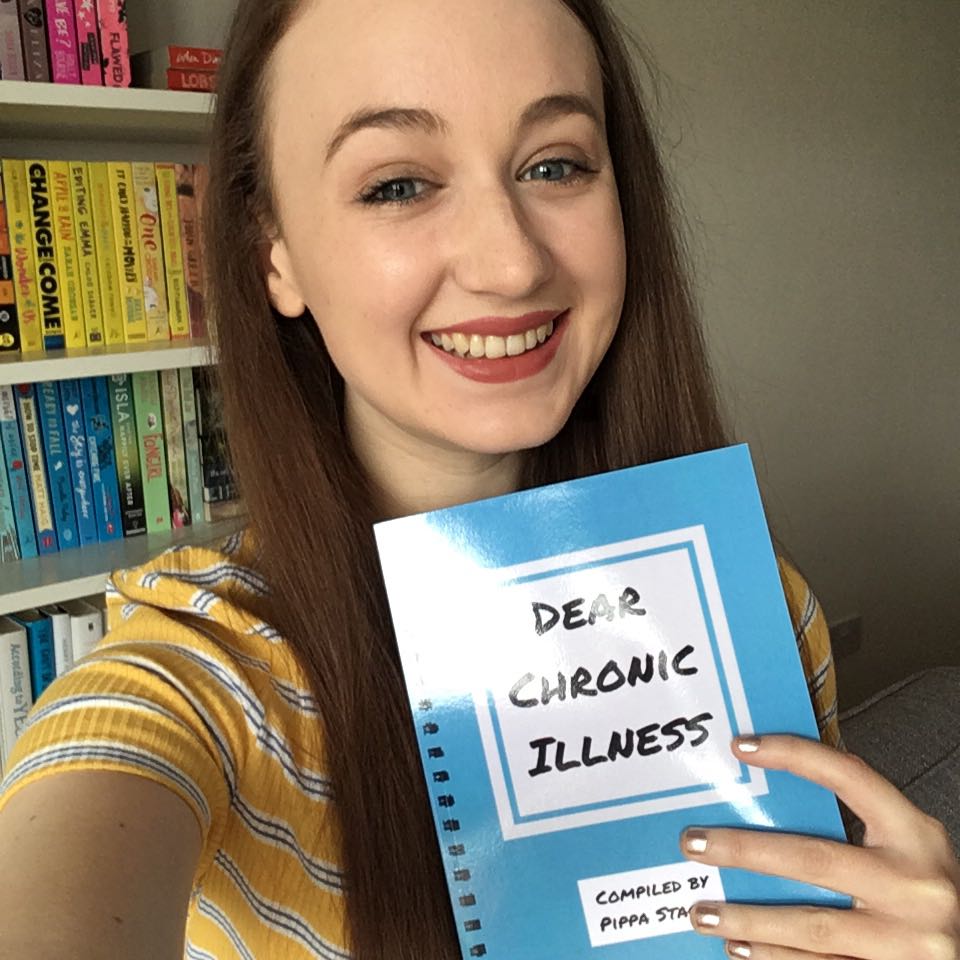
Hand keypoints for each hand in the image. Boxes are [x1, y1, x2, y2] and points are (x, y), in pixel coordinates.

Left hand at [680, 734, 959, 958]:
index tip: (743, 746)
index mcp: (915, 835)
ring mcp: (907, 940)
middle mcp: (915, 884)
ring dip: (747, 916)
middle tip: (693, 843)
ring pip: (809, 924)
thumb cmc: (925, 893)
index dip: (795, 755)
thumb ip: (859, 819)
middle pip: (813, 858)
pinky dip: (773, 958)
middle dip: (744, 850)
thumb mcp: (907, 847)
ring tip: (700, 909)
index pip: (850, 777)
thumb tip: (782, 782)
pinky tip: (738, 948)